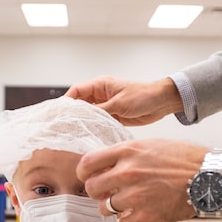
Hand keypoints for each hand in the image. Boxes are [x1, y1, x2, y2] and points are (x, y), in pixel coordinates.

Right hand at [65, 76, 183, 125]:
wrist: (161, 102)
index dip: (67, 102)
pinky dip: (94, 128)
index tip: (60, 114)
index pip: (76, 91)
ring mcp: (106, 106)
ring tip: (74, 134)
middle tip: (64, 127)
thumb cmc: (143, 96)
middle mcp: (100, 95)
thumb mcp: (119, 103)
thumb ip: (100, 110)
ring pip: (89, 115)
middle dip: (72, 114)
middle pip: (80, 104)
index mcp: (100, 85)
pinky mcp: (113, 116)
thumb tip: (84, 117)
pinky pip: (99, 122)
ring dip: (83, 123)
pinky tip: (89, 136)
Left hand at [77, 139, 208, 221]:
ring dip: (112, 207)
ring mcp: (136, 196)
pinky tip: (138, 213)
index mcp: (128, 151)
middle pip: (92, 188)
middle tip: (108, 192)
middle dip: (98, 191)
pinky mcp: (147, 215)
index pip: (88, 163)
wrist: (211, 177)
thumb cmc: (185, 159)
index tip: (88, 176)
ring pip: (105, 208)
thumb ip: (127, 154)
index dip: (84, 172)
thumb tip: (107, 165)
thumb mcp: (152, 145)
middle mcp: (128, 172)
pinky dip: (128, 221)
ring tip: (126, 203)